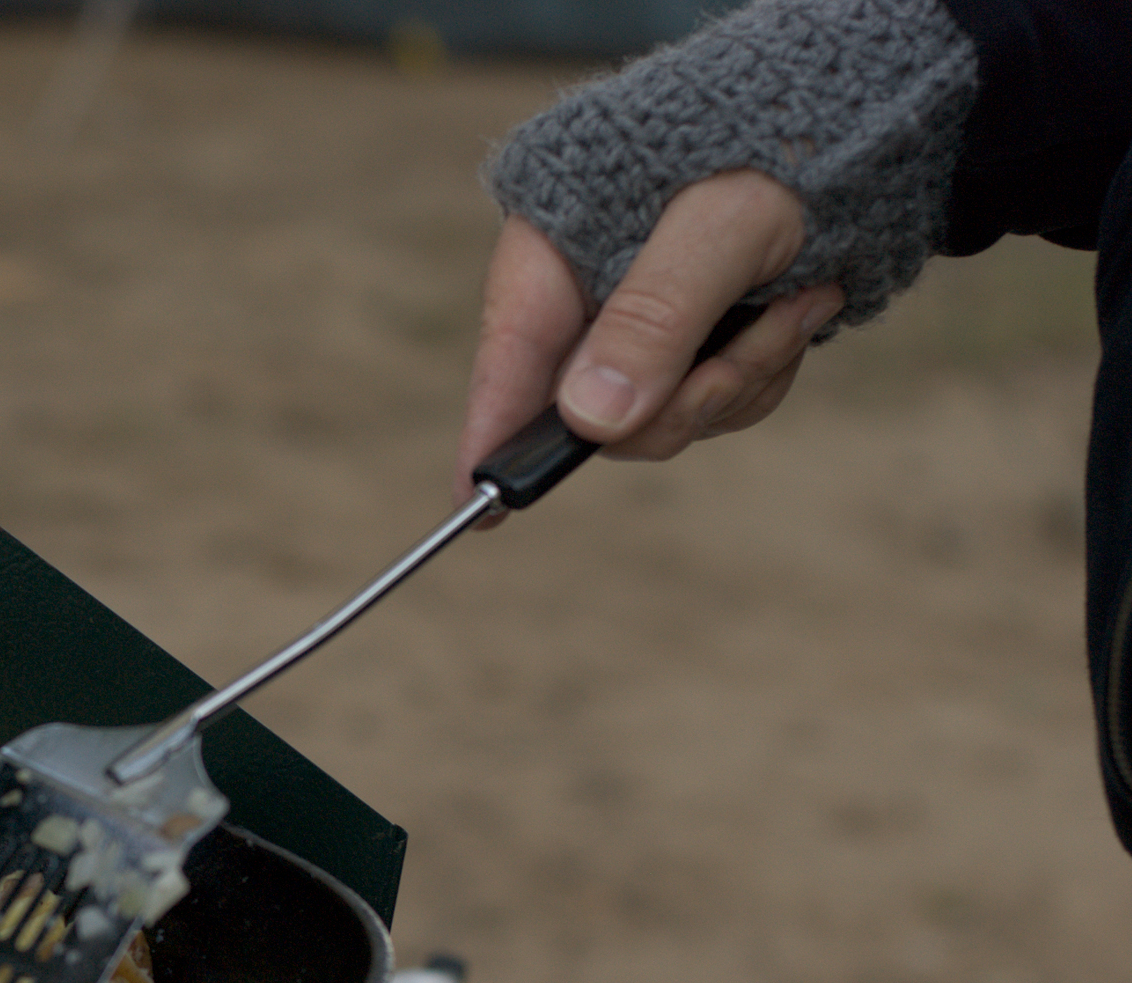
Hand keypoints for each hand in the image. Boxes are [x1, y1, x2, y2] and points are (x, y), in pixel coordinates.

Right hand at [454, 170, 843, 502]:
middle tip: (741, 357)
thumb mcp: (719, 227)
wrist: (865, 121)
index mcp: (553, 247)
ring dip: (738, 378)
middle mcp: (583, 295)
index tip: (476, 503)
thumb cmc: (779, 148)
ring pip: (662, 416)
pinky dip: (760, 372)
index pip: (509, 357)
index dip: (492, 432)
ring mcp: (635, 325)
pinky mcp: (686, 343)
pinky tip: (795, 313)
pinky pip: (711, 404)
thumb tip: (591, 421)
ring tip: (794, 305)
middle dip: (681, 398)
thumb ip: (653, 320)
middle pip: (594, 411)